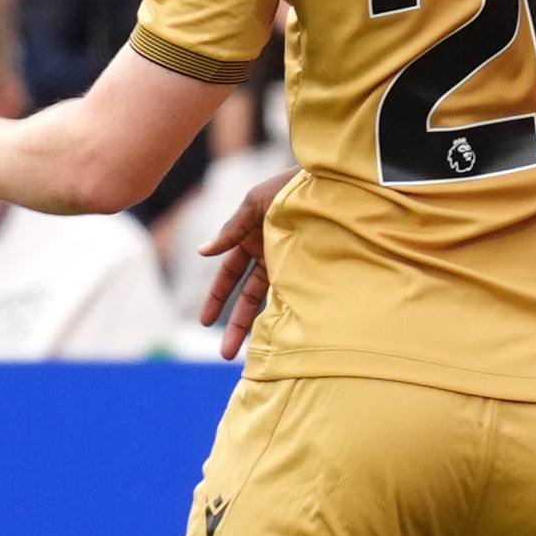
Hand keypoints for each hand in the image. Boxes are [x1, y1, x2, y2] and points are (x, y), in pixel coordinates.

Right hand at [197, 167, 298, 358]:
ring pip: (271, 299)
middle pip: (247, 295)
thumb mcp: (256, 203)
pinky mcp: (312, 266)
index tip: (204, 322)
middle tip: (225, 352)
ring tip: (253, 352)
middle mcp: (269, 253)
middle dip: (236, 322)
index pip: (229, 275)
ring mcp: (291, 261)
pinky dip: (288, 313)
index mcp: (250, 237)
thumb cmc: (291, 186)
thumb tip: (202, 252)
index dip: (217, 298)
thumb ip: (231, 230)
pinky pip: (296, 294)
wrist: (333, 183)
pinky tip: (283, 335)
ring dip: (260, 324)